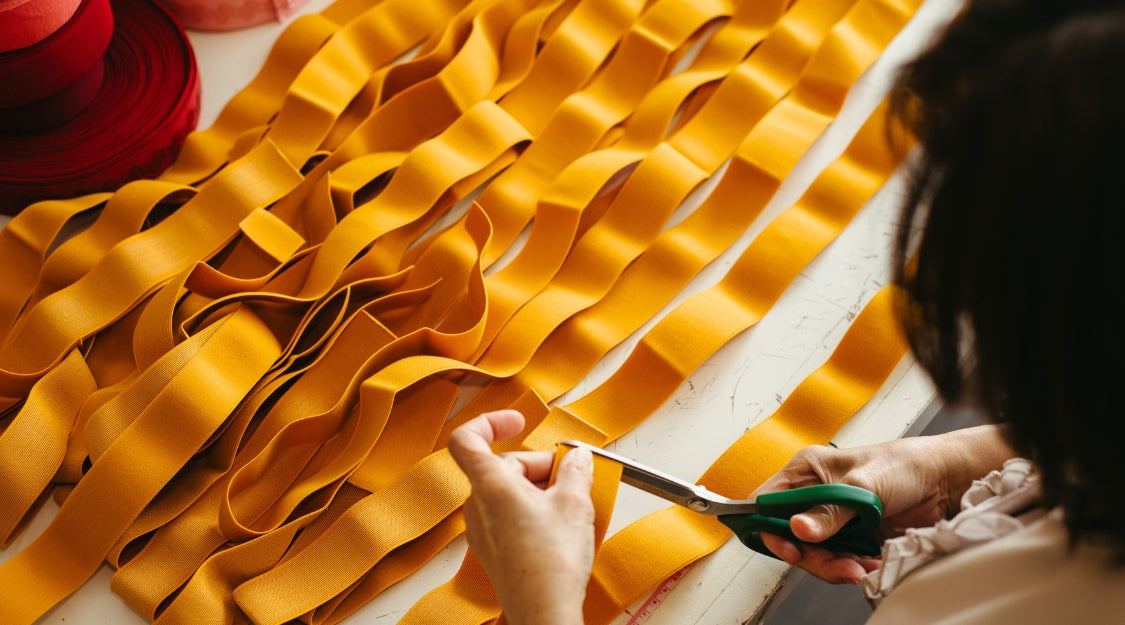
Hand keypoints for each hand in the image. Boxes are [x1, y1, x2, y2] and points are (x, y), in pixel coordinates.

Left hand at [448, 410, 593, 624]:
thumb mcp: (575, 502)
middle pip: (501, 465)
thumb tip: (577, 457)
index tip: (518, 421)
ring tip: (571, 504)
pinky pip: (508, 516)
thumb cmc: (552, 562)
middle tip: (571, 476)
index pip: (466, 438)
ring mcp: (482, 531)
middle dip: (537, 464)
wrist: (544, 612)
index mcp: (490, 485)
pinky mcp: (493, 550)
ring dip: (538, 488)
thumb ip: (575, 470)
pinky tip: (560, 525)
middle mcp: (478, 506)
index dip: (489, 422)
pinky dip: (532, 510)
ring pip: (506, 492)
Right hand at [751, 424, 1012, 583]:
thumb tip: (798, 528)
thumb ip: (829, 512)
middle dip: (810, 555)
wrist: (945, 483)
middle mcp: (814, 494)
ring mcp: (832, 518)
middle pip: (789, 535)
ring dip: (834, 564)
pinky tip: (869, 562)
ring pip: (813, 553)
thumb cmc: (904, 466)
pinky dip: (851, 567)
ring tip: (859, 566)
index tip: (787, 547)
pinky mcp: (851, 537)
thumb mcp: (863, 487)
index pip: (767, 501)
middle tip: (834, 564)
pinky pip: (837, 560)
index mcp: (806, 471)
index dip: (768, 526)